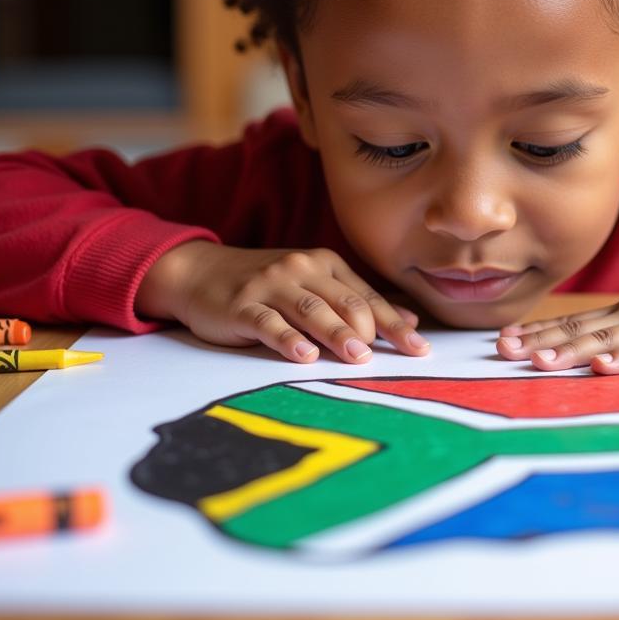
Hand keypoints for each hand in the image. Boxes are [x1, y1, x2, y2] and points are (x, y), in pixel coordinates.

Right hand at [135, 241, 428, 363]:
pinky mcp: (241, 305)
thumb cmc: (266, 284)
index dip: (394, 323)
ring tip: (357, 355)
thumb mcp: (313, 284)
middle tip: (392, 356)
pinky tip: (303, 355)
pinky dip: (287, 339)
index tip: (419, 348)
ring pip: (311, 310)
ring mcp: (270, 285)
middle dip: (370, 329)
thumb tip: (408, 320)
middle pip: (343, 302)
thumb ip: (356, 300)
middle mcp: (301, 269)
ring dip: (335, 333)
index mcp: (325, 264)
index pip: (367, 297)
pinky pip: (268, 322)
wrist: (199, 271)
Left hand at [495, 253, 618, 373]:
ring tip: (537, 362)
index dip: (538, 331)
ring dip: (570, 351)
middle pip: (579, 329)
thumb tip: (598, 359)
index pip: (574, 322)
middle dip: (540, 341)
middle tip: (502, 350)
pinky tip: (602, 367)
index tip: (503, 340)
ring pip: (606, 339)